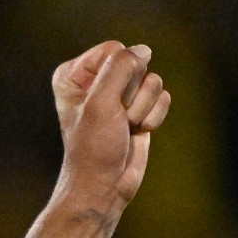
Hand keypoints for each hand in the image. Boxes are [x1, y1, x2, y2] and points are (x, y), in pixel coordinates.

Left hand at [51, 41, 171, 206]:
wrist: (104, 187)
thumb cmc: (93, 149)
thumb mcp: (101, 103)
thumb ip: (121, 68)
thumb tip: (144, 50)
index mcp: (75, 74)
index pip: (115, 49)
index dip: (119, 76)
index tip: (105, 106)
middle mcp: (97, 80)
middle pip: (136, 63)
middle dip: (132, 95)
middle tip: (117, 120)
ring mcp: (120, 95)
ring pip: (152, 81)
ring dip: (143, 109)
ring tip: (125, 128)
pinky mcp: (139, 109)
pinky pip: (162, 97)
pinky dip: (154, 118)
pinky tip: (137, 133)